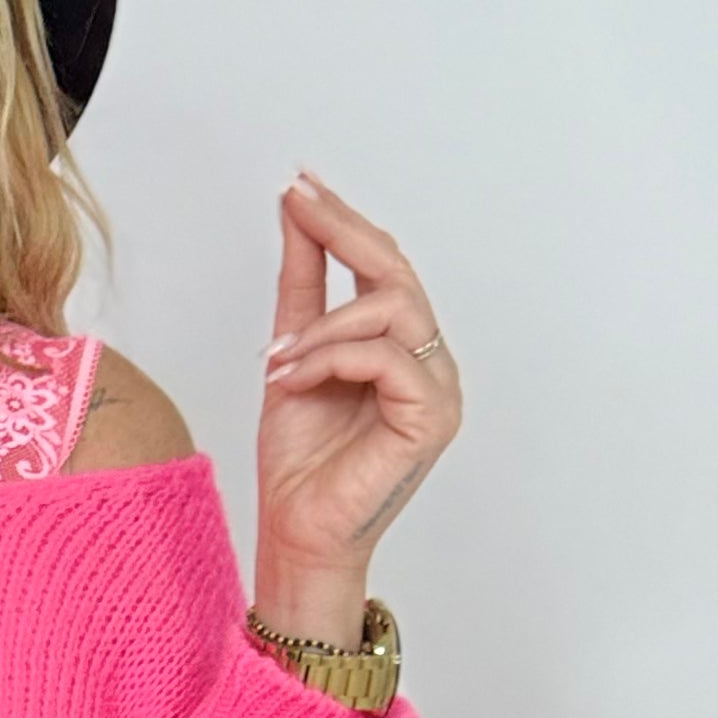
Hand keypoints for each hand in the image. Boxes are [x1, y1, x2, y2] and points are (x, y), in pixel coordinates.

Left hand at [254, 170, 461, 636]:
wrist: (296, 534)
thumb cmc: (300, 462)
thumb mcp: (292, 353)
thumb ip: (302, 285)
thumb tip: (297, 212)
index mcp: (404, 349)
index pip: (384, 267)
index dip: (345, 221)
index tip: (301, 184)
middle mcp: (430, 364)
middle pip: (397, 273)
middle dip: (343, 231)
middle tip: (298, 201)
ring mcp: (439, 390)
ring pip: (392, 309)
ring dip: (323, 325)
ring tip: (278, 360)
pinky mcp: (432, 418)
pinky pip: (387, 357)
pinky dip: (332, 359)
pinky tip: (294, 381)